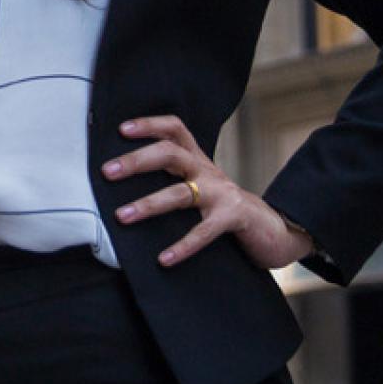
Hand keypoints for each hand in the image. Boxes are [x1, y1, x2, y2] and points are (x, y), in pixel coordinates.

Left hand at [101, 114, 315, 270]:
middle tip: (107, 172)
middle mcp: (207, 171)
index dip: (149, 124)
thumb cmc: (226, 208)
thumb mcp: (201, 186)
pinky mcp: (233, 217)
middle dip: (136, 161)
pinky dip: (183, 245)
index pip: (174, 129)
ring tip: (122, 216)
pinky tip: (164, 259)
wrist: (275, 229)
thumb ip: (175, 179)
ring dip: (148, 204)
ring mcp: (221, 193)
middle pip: (169, 153)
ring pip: (179, 192)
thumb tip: (127, 182)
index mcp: (197, 160)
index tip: (122, 129)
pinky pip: (203, 231)